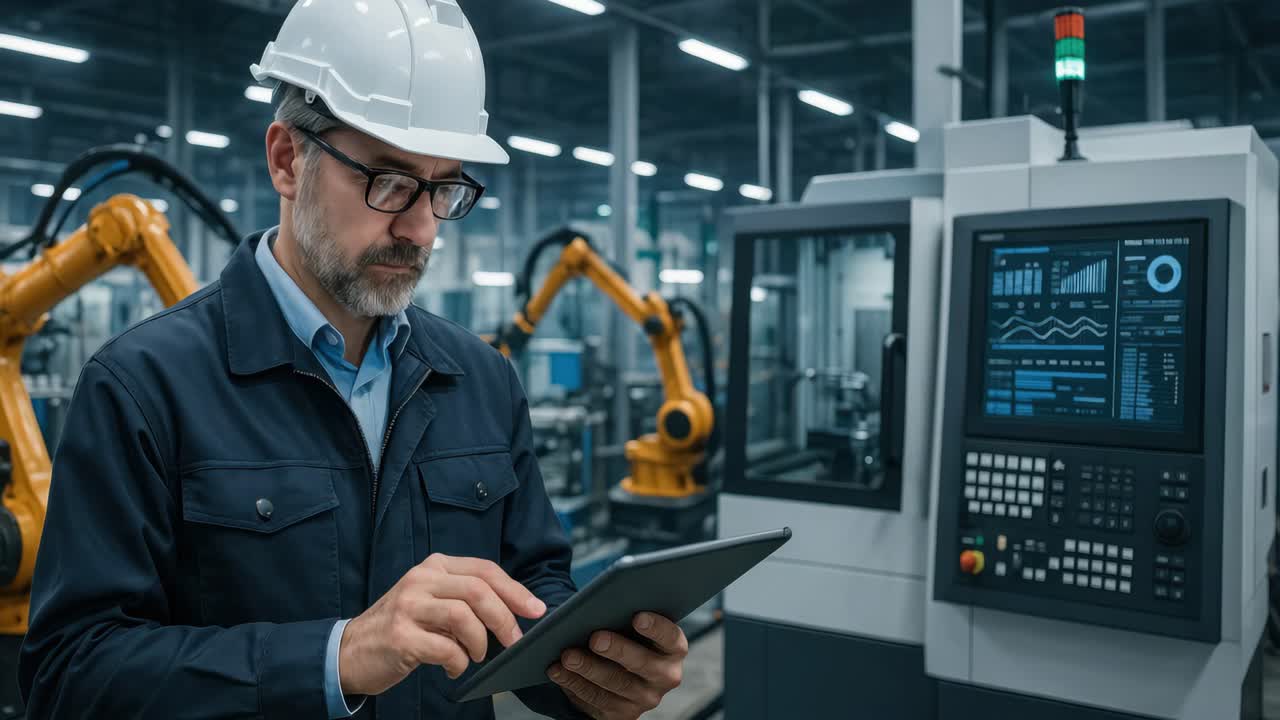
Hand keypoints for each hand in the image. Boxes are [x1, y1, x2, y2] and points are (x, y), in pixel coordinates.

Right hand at [338, 553, 546, 696]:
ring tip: (476, 656)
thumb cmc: (400, 627)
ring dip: (480, 642)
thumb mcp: (431, 600)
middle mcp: (421, 580)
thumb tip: (513, 611)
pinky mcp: (401, 636)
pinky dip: (459, 663)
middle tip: (515, 640)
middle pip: (478, 590)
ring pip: (464, 616)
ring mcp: (408, 606)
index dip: (515, 590)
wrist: (349, 650)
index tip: (536, 609)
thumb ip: (464, 598)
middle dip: (505, 618)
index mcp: (434, 567)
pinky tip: (454, 668)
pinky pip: (446, 649)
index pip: (484, 570)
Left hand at [546, 612, 687, 719]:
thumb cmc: (627, 636)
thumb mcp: (633, 625)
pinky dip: (574, 685)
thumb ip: (627, 614)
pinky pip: (596, 701)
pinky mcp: (622, 714)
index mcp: (674, 649)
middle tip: (595, 638)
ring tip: (567, 656)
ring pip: (615, 684)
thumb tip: (601, 603)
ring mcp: (644, 698)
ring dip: (588, 669)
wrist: (624, 670)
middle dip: (617, 650)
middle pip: (642, 664)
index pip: (671, 637)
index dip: (656, 628)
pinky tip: (558, 671)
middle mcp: (665, 676)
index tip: (637, 617)